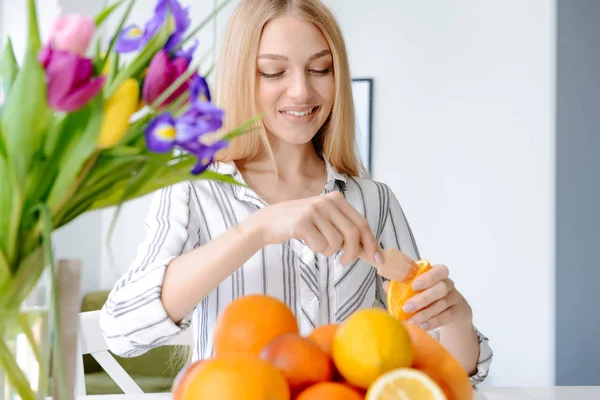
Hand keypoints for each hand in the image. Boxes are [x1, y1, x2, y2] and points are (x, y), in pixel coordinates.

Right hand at [245, 191, 380, 265]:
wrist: (269, 221)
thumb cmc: (302, 224)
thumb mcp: (325, 220)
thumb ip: (345, 230)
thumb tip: (370, 251)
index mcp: (337, 199)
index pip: (362, 223)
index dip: (371, 242)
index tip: (376, 259)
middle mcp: (327, 202)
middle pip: (352, 234)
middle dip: (352, 253)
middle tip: (344, 262)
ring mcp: (314, 211)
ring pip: (336, 242)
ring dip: (328, 250)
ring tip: (317, 243)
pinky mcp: (302, 222)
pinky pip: (320, 245)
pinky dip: (316, 249)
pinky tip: (307, 241)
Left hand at [396, 264, 472, 329]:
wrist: (453, 311)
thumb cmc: (431, 296)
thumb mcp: (418, 289)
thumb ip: (403, 285)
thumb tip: (387, 285)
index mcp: (438, 274)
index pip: (439, 270)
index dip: (427, 277)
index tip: (414, 285)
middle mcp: (448, 284)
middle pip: (440, 288)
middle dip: (422, 298)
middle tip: (406, 307)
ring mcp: (455, 298)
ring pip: (442, 304)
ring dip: (425, 313)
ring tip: (411, 320)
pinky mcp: (458, 312)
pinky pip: (447, 316)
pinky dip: (434, 321)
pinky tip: (422, 325)